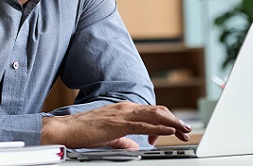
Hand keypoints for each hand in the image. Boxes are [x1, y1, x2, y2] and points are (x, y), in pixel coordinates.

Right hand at [41, 101, 190, 148]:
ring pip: (154, 115)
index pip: (151, 112)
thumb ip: (123, 140)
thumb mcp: (109, 137)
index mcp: (124, 110)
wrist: (66, 129)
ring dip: (172, 122)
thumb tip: (135, 146)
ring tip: (184, 129)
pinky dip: (159, 127)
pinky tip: (169, 130)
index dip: (166, 120)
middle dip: (174, 120)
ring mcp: (123, 113)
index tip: (175, 131)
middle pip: (157, 111)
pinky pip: (144, 124)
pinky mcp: (119, 123)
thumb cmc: (83, 132)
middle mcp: (125, 108)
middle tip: (186, 130)